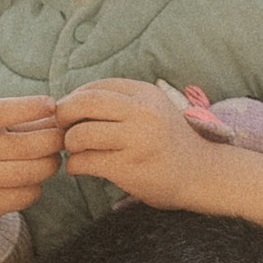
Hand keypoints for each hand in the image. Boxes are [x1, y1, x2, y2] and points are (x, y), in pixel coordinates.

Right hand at [0, 97, 63, 254]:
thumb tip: (63, 117)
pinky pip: (25, 195)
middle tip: (62, 141)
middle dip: (52, 142)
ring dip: (50, 166)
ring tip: (52, 161)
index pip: (1, 111)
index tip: (52, 105)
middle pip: (25, 146)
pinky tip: (33, 182)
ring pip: (28, 173)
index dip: (29, 108)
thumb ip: (25, 119)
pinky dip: (37, 188)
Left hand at [57, 77, 262, 228]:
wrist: (201, 175)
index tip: (70, 114)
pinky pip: (85, 162)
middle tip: (62, 129)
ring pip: (79, 134)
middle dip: (63, 116)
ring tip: (76, 151)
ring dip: (69, 144)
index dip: (73, 99)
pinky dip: (75, 165)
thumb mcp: (152, 110)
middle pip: (82, 103)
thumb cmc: (168, 142)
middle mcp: (143, 112)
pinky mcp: (129, 167)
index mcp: (145, 93)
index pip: (95, 87)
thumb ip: (120, 102)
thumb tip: (69, 101)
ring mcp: (137, 140)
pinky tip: (80, 168)